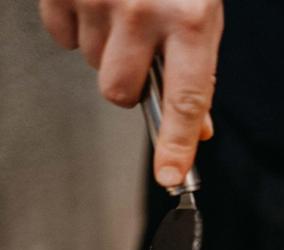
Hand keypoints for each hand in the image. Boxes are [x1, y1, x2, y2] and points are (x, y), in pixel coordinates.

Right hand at [39, 0, 223, 186]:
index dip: (177, 145)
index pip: (186, 101)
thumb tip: (200, 129)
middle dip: (126, 84)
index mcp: (192, 18)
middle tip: (136, 52)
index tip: (170, 178)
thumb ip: (198, 68)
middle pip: (120, 93)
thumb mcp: (201, 8)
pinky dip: (76, 21)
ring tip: (118, 5)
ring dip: (103, 46)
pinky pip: (62, 34)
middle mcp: (145, 10)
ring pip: (91, 64)